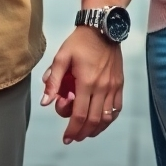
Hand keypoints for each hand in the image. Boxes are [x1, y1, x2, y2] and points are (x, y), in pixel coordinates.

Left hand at [40, 27, 123, 143]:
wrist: (102, 27)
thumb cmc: (80, 42)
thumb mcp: (61, 57)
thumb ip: (53, 81)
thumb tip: (45, 102)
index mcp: (86, 82)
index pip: (79, 115)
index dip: (72, 130)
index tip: (66, 138)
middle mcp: (102, 87)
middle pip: (93, 120)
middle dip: (82, 133)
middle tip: (74, 137)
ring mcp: (113, 86)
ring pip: (107, 118)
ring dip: (96, 129)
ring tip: (86, 132)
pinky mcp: (119, 83)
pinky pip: (117, 108)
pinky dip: (109, 119)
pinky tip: (101, 121)